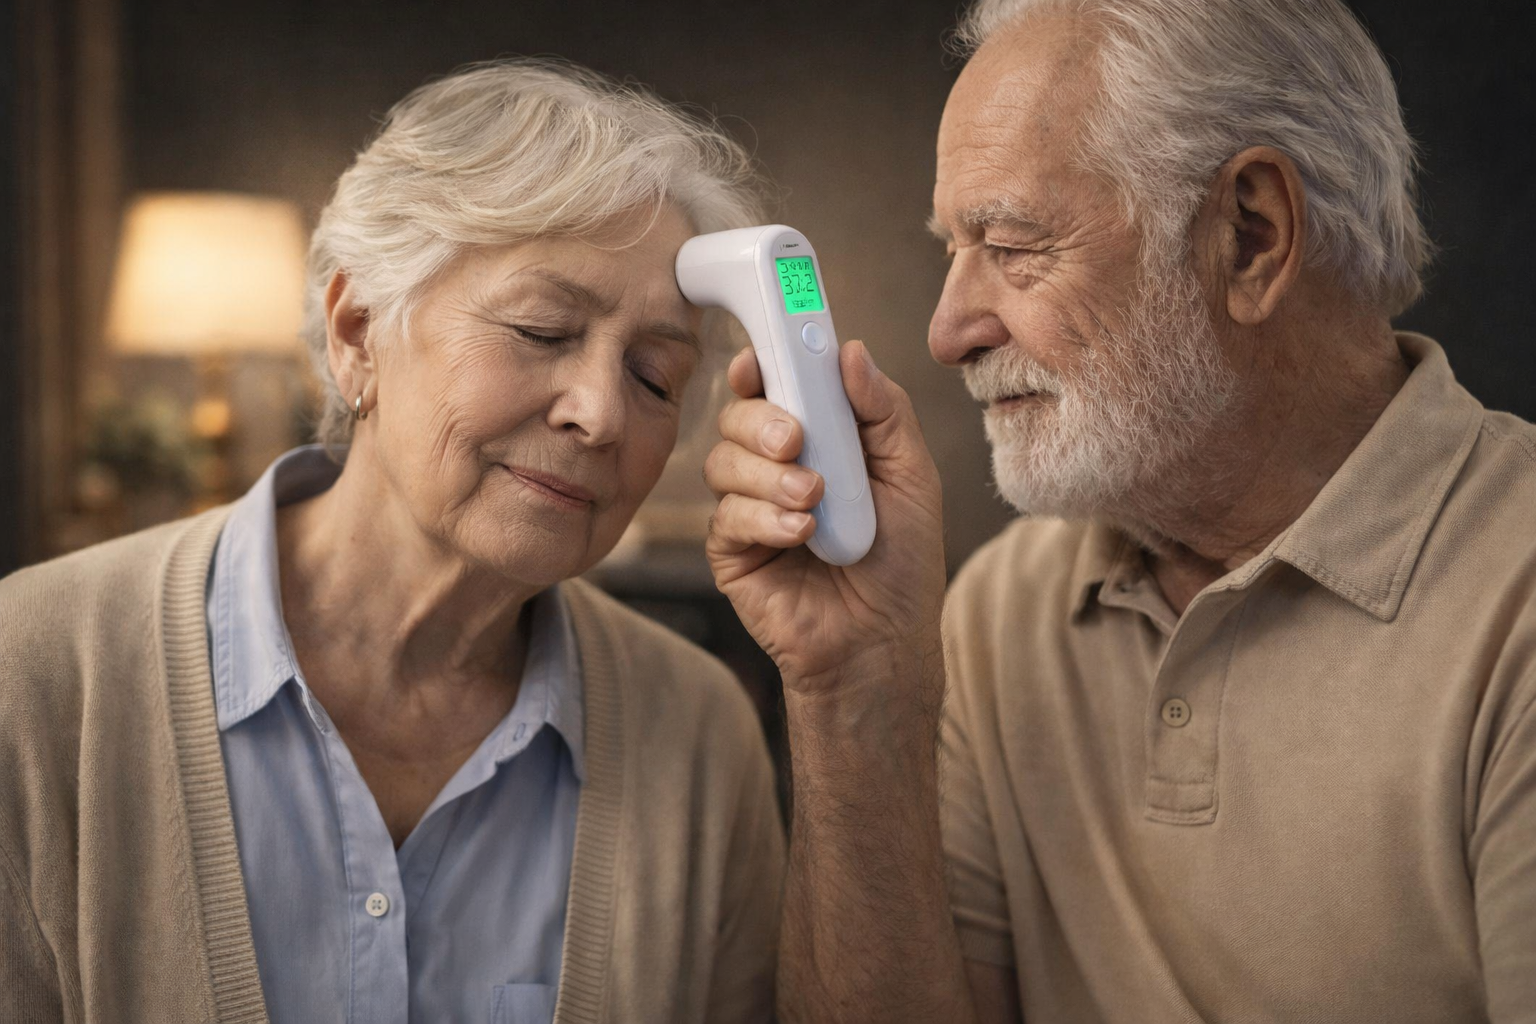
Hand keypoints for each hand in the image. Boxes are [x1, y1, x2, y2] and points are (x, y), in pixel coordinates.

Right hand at [704, 341, 945, 690]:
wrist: (884, 642)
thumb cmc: (903, 562)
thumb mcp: (911, 475)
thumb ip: (884, 410)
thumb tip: (850, 351)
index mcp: (819, 438)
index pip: (777, 386)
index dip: (764, 364)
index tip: (765, 359)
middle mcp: (776, 466)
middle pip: (738, 416)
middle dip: (762, 421)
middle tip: (795, 441)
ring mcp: (749, 508)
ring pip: (723, 462)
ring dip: (768, 477)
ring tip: (814, 501)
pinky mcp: (732, 552)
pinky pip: (725, 516)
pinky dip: (764, 519)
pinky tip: (802, 535)